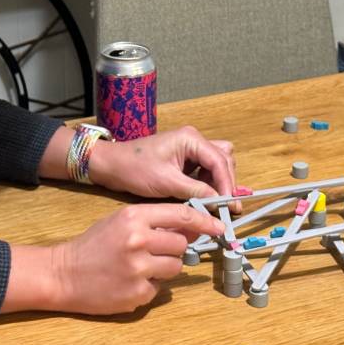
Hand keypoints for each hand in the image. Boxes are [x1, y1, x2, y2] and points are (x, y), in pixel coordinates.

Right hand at [49, 204, 223, 314]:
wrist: (63, 273)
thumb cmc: (93, 244)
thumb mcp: (121, 221)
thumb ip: (154, 221)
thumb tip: (191, 226)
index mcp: (134, 217)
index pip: (181, 215)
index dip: (204, 221)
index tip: (219, 227)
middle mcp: (138, 241)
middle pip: (182, 244)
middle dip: (175, 248)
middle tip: (157, 250)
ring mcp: (139, 269)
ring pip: (175, 267)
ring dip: (165, 267)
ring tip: (140, 266)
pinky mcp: (137, 293)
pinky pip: (160, 289)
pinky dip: (149, 285)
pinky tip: (128, 281)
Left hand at [89, 126, 236, 204]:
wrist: (113, 165)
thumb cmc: (136, 169)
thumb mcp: (167, 183)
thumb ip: (196, 191)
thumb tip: (218, 203)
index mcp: (191, 139)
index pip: (219, 161)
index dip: (227, 185)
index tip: (230, 205)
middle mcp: (194, 140)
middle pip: (224, 159)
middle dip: (226, 182)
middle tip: (227, 206)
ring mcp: (190, 148)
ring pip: (217, 164)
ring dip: (219, 182)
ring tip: (216, 203)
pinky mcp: (185, 158)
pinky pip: (205, 169)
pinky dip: (209, 183)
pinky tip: (205, 198)